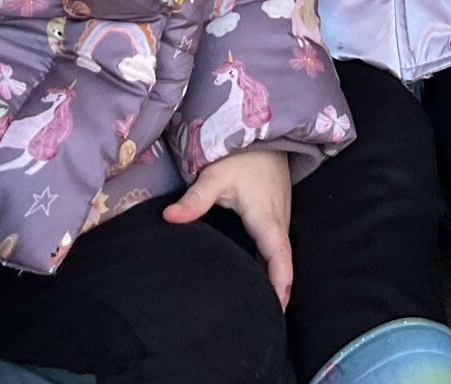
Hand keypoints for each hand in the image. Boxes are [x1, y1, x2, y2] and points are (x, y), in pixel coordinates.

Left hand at [165, 147, 293, 305]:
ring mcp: (280, 217)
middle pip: (281, 262)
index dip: (280, 283)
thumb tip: (169, 219)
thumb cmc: (240, 155)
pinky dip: (272, 264)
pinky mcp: (276, 214)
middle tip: (265, 319)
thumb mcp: (215, 176)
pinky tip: (259, 277)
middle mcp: (278, 221)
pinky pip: (277, 246)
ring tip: (263, 306)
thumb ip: (194, 200)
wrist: (262, 131)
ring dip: (275, 277)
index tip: (277, 307)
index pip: (279, 257)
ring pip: (280, 254)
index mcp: (266, 218)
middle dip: (277, 290)